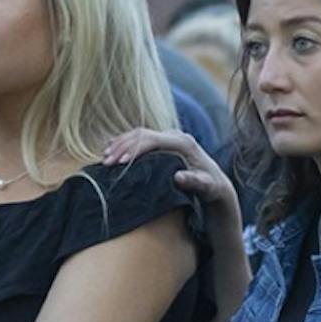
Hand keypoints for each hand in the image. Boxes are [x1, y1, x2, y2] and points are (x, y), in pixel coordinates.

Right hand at [104, 129, 239, 215]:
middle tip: (107, 162)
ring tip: (105, 157)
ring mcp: (168, 137)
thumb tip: (178, 177)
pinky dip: (125, 143)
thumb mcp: (206, 187)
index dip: (136, 149)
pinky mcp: (163, 142)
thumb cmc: (211, 187)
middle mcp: (175, 135)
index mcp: (183, 143)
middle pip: (143, 135)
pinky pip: (140, 138)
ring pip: (139, 134)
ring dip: (120, 144)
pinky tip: (111, 149)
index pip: (154, 140)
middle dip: (123, 147)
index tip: (121, 162)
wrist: (215, 182)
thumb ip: (194, 182)